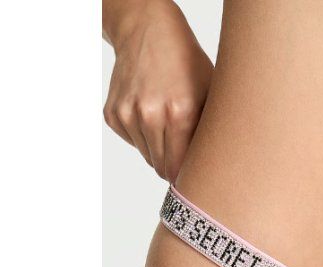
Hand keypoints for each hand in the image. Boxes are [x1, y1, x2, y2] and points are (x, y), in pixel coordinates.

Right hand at [103, 0, 212, 180]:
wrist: (147, 32)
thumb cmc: (186, 64)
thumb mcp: (211, 94)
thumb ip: (210, 133)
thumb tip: (210, 172)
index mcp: (180, 113)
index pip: (180, 168)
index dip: (188, 176)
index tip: (195, 177)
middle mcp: (150, 115)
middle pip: (162, 167)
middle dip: (174, 166)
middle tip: (185, 155)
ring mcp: (127, 114)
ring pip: (147, 156)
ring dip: (159, 150)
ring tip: (168, 125)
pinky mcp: (112, 114)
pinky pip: (132, 142)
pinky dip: (142, 136)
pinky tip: (150, 114)